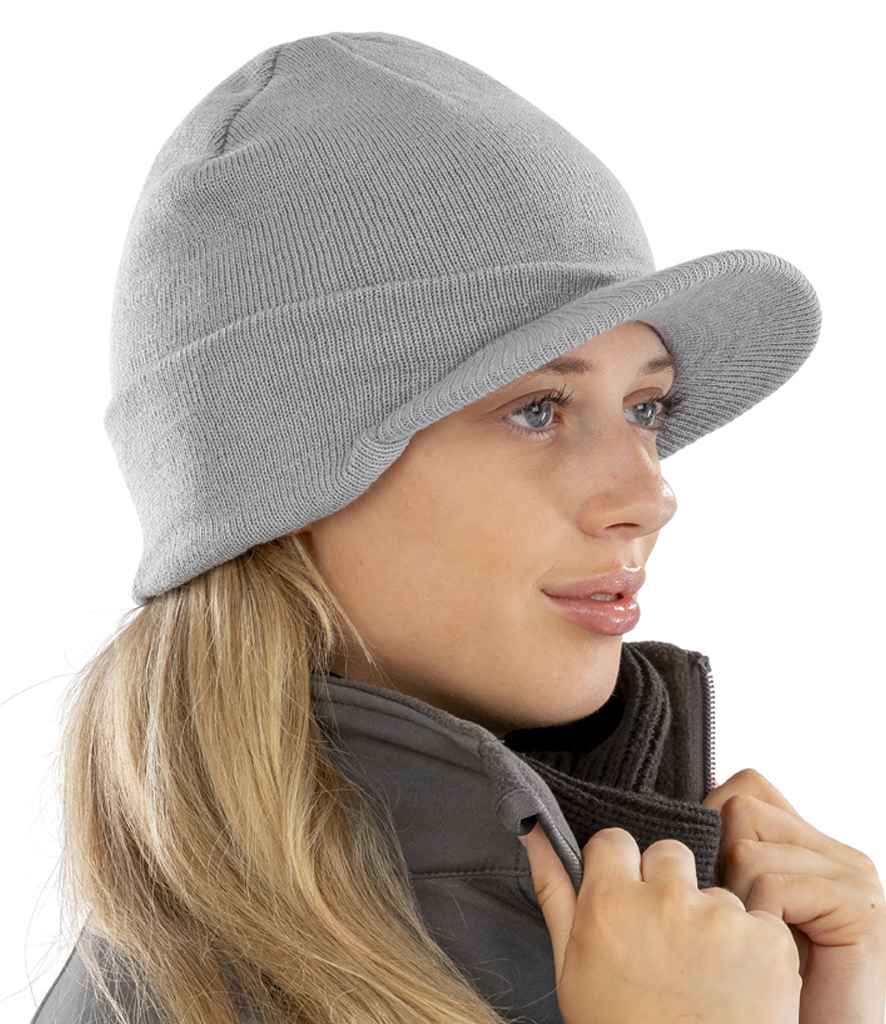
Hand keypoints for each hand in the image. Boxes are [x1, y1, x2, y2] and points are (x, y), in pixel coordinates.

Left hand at [703, 768, 885, 1023]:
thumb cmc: (763, 985)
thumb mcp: (737, 908)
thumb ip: (721, 860)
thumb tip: (663, 819)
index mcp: (806, 845)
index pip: (745, 786)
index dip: (711, 819)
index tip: (706, 873)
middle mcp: (833, 852)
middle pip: (740, 806)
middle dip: (720, 862)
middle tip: (737, 916)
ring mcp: (851, 875)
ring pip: (747, 849)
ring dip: (736, 901)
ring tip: (755, 942)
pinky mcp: (859, 906)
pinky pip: (774, 886)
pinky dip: (760, 922)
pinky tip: (776, 953)